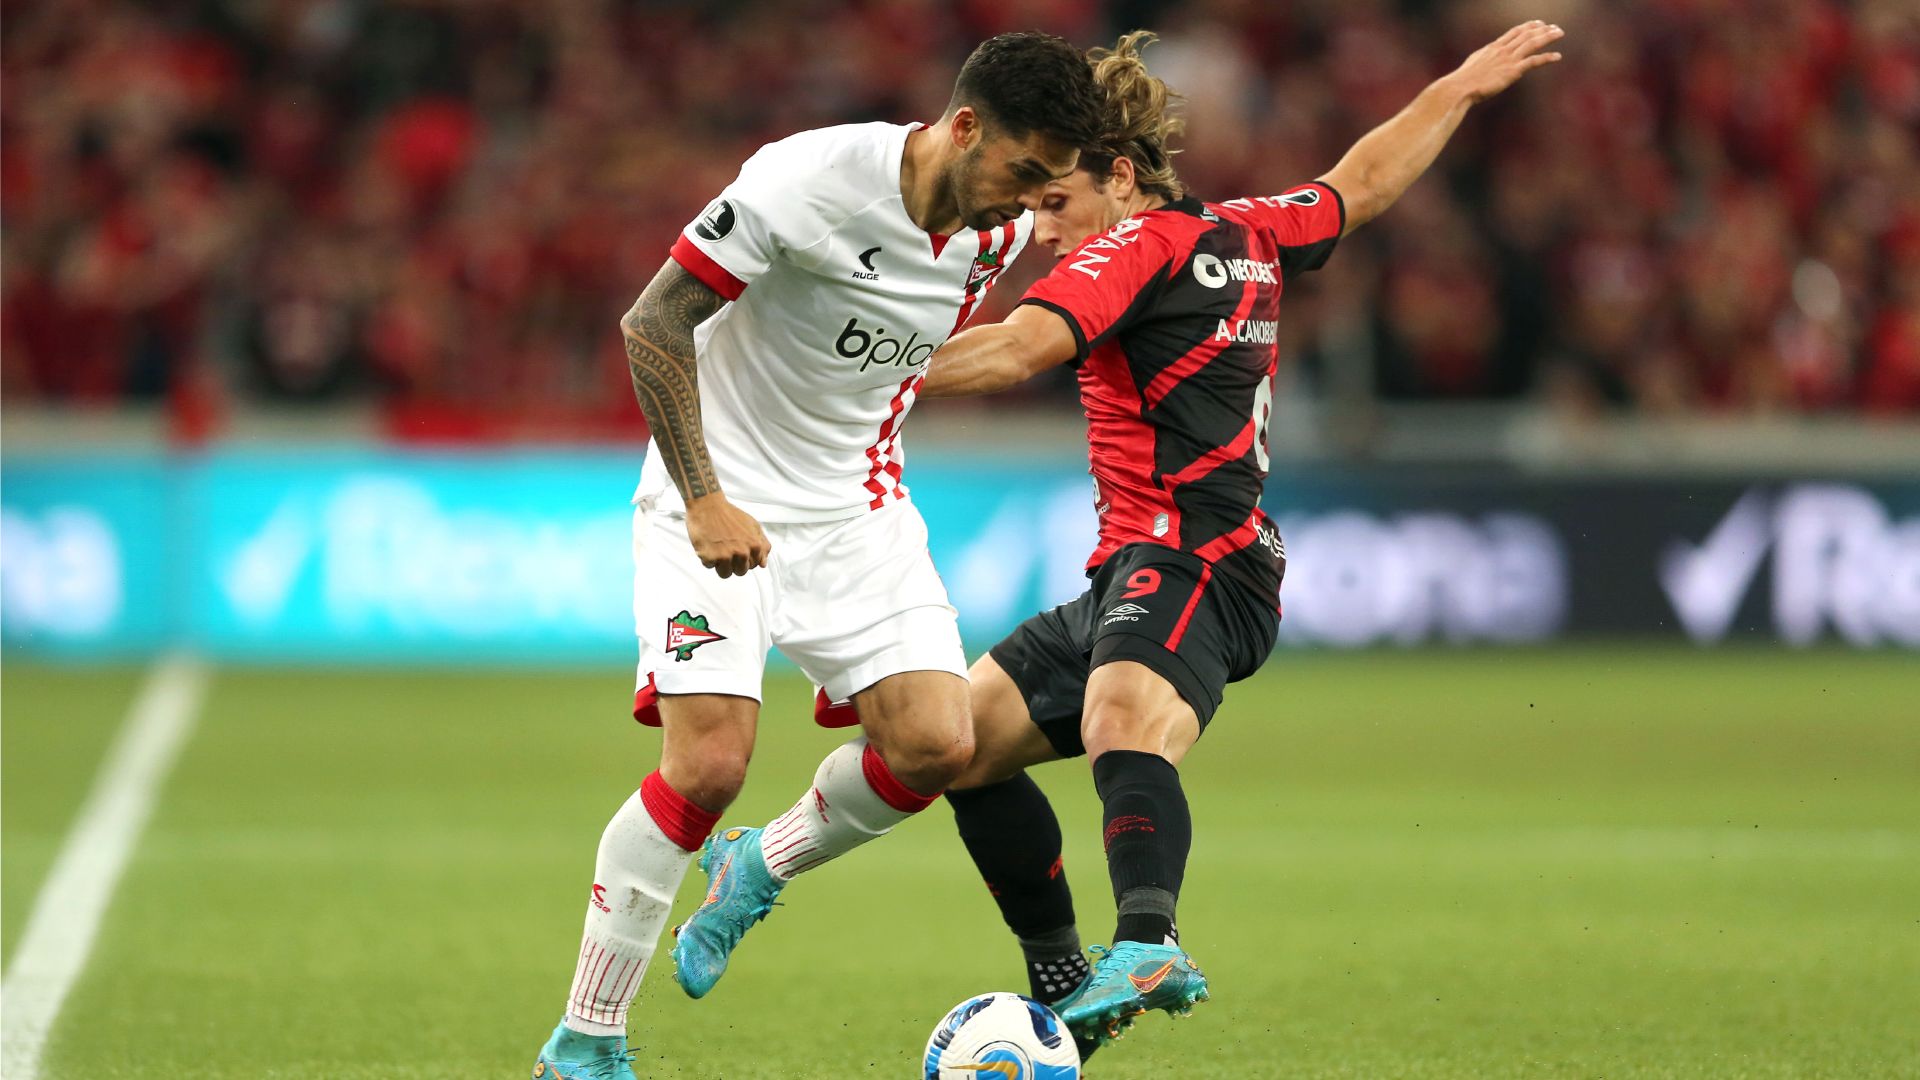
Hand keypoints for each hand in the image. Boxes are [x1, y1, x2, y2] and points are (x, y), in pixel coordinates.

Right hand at [685, 493, 770, 577]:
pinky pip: (709, 567)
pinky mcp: (710, 557)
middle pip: (740, 572)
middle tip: (726, 548)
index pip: (753, 566)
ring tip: (717, 549)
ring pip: (725, 574)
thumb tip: (763, 564)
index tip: (737, 549)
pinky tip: (708, 544)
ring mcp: (725, 556)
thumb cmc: (730, 514)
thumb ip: (762, 545)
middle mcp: (742, 552)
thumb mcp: (753, 526)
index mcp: (754, 546)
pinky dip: (707, 558)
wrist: (708, 505)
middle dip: (733, 563)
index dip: (744, 559)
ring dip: (720, 564)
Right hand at [1443, 20, 1564, 104]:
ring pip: (1533, 43)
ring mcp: (1508, 59)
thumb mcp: (1473, 65)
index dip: (1528, 26)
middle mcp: (1502, 50)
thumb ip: (1484, 61)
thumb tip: (1486, 63)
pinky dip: (1547, 57)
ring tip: (1559, 33)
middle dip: (1542, 29)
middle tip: (1554, 27)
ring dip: (1548, 36)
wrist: (1460, 87)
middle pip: (1526, 34)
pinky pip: (1534, 61)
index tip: (1538, 23)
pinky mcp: (1512, 71)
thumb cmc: (1463, 81)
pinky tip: (1557, 56)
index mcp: (1493, 47)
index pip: (1514, 32)